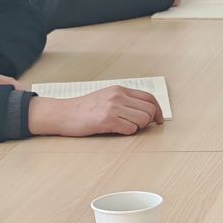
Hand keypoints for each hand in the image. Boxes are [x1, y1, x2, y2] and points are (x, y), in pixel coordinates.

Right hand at [28, 84, 165, 136]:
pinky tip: (117, 131)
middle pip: (149, 110)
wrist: (63, 113)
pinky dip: (128, 132)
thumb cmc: (84, 108)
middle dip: (148, 121)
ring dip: (138, 127)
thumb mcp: (106, 96)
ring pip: (143, 120)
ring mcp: (113, 107)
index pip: (149, 98)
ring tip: (125, 127)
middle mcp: (118, 96)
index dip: (158, 110)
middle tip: (139, 126)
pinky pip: (130, 129)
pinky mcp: (107, 120)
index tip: (158, 120)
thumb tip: (145, 111)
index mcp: (119, 89)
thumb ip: (124, 100)